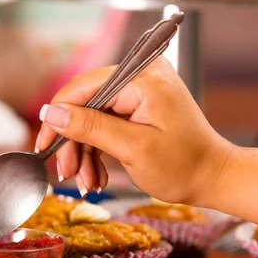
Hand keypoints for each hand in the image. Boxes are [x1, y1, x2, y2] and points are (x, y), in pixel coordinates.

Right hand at [34, 57, 234, 204]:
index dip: (58, 118)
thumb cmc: (184, 167)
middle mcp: (141, 75)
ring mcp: (141, 89)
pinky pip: (106, 122)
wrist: (213, 177)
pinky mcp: (139, 104)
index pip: (83, 88)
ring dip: (84, 151)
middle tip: (67, 174)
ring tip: (87, 182)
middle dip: (73, 142)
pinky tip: (97, 174)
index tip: (44, 147)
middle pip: (85, 103)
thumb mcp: (133, 149)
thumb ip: (91, 127)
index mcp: (143, 78)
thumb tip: (50, 112)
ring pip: (92, 116)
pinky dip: (98, 149)